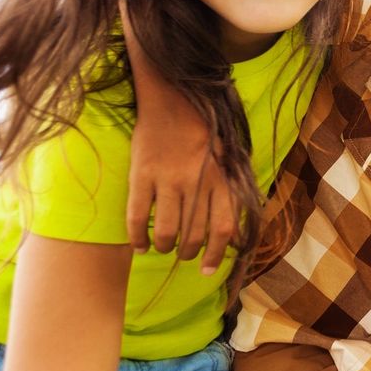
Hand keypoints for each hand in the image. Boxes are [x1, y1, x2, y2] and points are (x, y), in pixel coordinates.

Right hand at [126, 132, 233, 274]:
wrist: (171, 99)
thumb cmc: (202, 133)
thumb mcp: (227, 160)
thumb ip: (230, 194)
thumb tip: (234, 234)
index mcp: (220, 179)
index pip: (223, 228)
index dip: (216, 254)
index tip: (208, 271)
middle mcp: (195, 182)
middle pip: (193, 234)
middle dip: (188, 252)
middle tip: (183, 254)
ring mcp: (167, 178)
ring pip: (166, 230)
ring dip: (164, 247)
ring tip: (163, 248)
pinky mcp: (141, 174)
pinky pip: (136, 216)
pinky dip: (136, 237)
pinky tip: (139, 246)